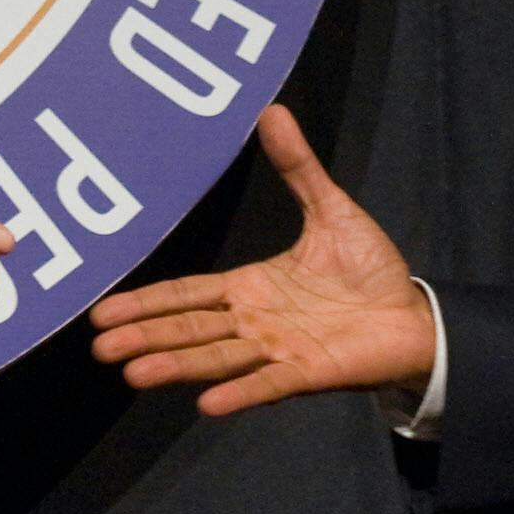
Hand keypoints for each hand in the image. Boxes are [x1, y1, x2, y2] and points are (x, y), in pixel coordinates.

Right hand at [87, 105, 434, 415]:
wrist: (413, 316)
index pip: (187, 294)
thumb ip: (298, 168)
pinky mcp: (307, 373)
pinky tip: (207, 404)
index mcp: (250, 287)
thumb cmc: (369, 270)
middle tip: (99, 347)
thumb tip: (273, 109)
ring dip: (176, 365)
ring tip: (134, 374)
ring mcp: (277, 351)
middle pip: (190, 329)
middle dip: (146, 335)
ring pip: (217, 357)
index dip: (147, 301)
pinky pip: (268, 385)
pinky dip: (240, 393)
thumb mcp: (330, 210)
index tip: (103, 313)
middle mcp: (253, 322)